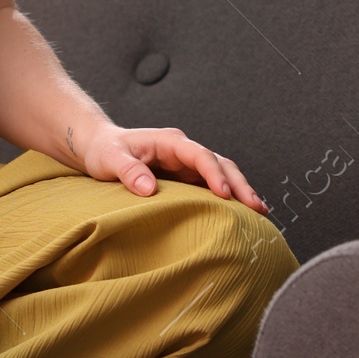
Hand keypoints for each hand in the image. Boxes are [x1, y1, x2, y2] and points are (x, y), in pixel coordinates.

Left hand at [69, 118, 269, 213]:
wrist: (99, 148)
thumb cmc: (104, 151)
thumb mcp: (110, 159)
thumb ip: (129, 171)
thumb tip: (150, 190)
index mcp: (171, 142)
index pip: (200, 156)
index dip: (214, 174)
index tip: (224, 195)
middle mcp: (184, 151)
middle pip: (221, 164)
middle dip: (239, 184)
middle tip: (256, 207)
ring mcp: (187, 165)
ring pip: (222, 175)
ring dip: (240, 192)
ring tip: (259, 214)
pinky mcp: (186, 179)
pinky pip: (211, 187)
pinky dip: (228, 199)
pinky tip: (242, 215)